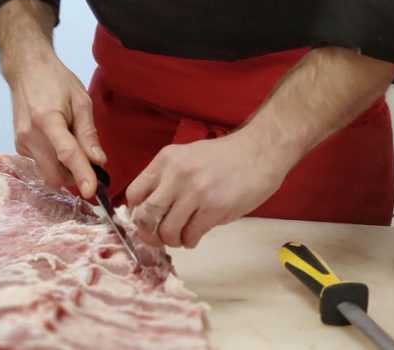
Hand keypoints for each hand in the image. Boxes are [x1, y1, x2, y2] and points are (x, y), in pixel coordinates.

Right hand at [7, 50, 106, 198]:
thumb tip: (99, 161)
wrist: (26, 69)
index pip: (67, 154)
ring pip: (48, 172)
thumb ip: (88, 133)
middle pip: (55, 173)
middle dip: (76, 175)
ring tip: (72, 142)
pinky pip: (41, 164)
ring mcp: (21, 141)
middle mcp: (29, 134)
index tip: (92, 192)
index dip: (81, 175)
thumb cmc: (56, 80)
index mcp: (47, 119)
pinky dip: (54, 160)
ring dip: (65, 168)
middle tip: (92, 161)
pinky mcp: (19, 145)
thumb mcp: (81, 101)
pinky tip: (57, 140)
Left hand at [125, 132, 294, 248]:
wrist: (259, 152)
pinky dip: (190, 241)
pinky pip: (190, 235)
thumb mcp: (186, 157)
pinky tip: (196, 235)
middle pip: (145, 216)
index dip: (136, 213)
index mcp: (165, 160)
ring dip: (172, 240)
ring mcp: (195, 192)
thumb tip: (147, 211)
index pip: (134, 193)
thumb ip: (166, 179)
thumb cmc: (223, 158)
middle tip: (158, 236)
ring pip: (167, 231)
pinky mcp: (214, 208)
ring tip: (182, 236)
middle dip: (149, 232)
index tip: (144, 220)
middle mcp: (176, 175)